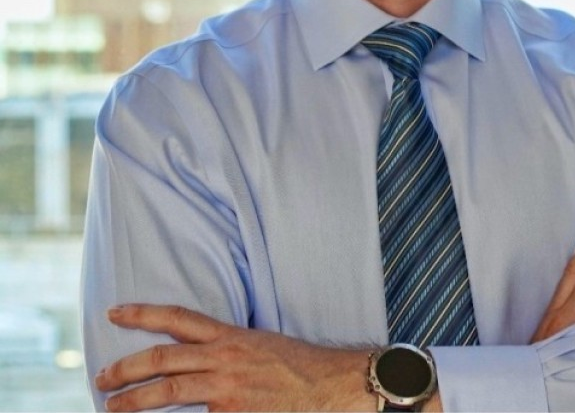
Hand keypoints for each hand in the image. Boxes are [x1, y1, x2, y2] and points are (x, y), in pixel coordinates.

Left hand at [95, 304, 372, 411]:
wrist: (331, 384)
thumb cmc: (298, 366)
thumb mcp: (260, 345)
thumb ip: (227, 350)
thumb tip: (197, 358)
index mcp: (231, 337)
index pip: (179, 318)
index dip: (143, 313)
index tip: (115, 312)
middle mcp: (225, 359)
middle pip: (164, 358)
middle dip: (126, 368)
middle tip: (101, 378)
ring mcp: (227, 390)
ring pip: (169, 391)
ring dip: (134, 401)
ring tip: (110, 408)